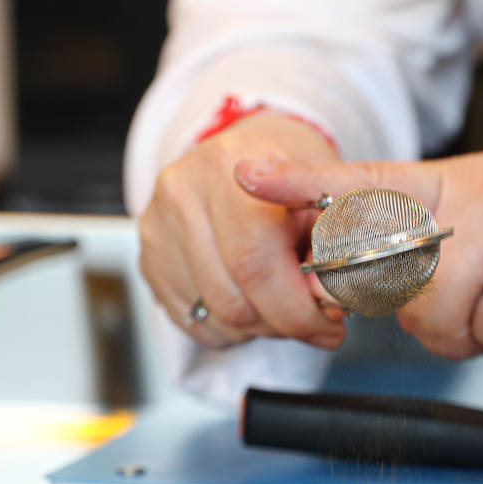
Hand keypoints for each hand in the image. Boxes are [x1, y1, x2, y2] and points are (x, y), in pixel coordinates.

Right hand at [138, 110, 346, 348]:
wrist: (245, 155)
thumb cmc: (290, 172)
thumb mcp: (326, 189)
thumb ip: (334, 242)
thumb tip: (331, 301)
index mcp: (229, 166)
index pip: (255, 262)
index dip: (295, 308)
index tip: (327, 325)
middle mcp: (182, 193)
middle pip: (232, 299)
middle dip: (282, 324)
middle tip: (313, 321)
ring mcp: (157, 227)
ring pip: (214, 317)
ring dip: (259, 327)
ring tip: (283, 303)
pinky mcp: (148, 258)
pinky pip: (192, 321)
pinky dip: (231, 329)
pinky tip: (252, 302)